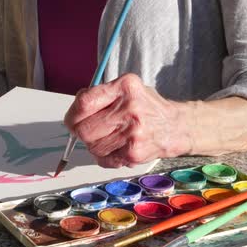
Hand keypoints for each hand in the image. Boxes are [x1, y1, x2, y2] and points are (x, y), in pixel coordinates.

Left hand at [64, 74, 191, 167]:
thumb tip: (74, 112)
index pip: (84, 103)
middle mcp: (130, 109)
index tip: (72, 119)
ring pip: (92, 146)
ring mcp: (133, 133)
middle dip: (81, 132)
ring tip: (110, 137)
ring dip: (95, 144)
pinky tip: (118, 146)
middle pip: (84, 129)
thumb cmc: (145, 107)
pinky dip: (105, 156)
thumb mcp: (126, 89)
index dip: (72, 114)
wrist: (174, 127)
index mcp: (125, 87)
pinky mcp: (134, 153)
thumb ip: (99, 96)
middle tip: (89, 130)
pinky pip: (104, 159)